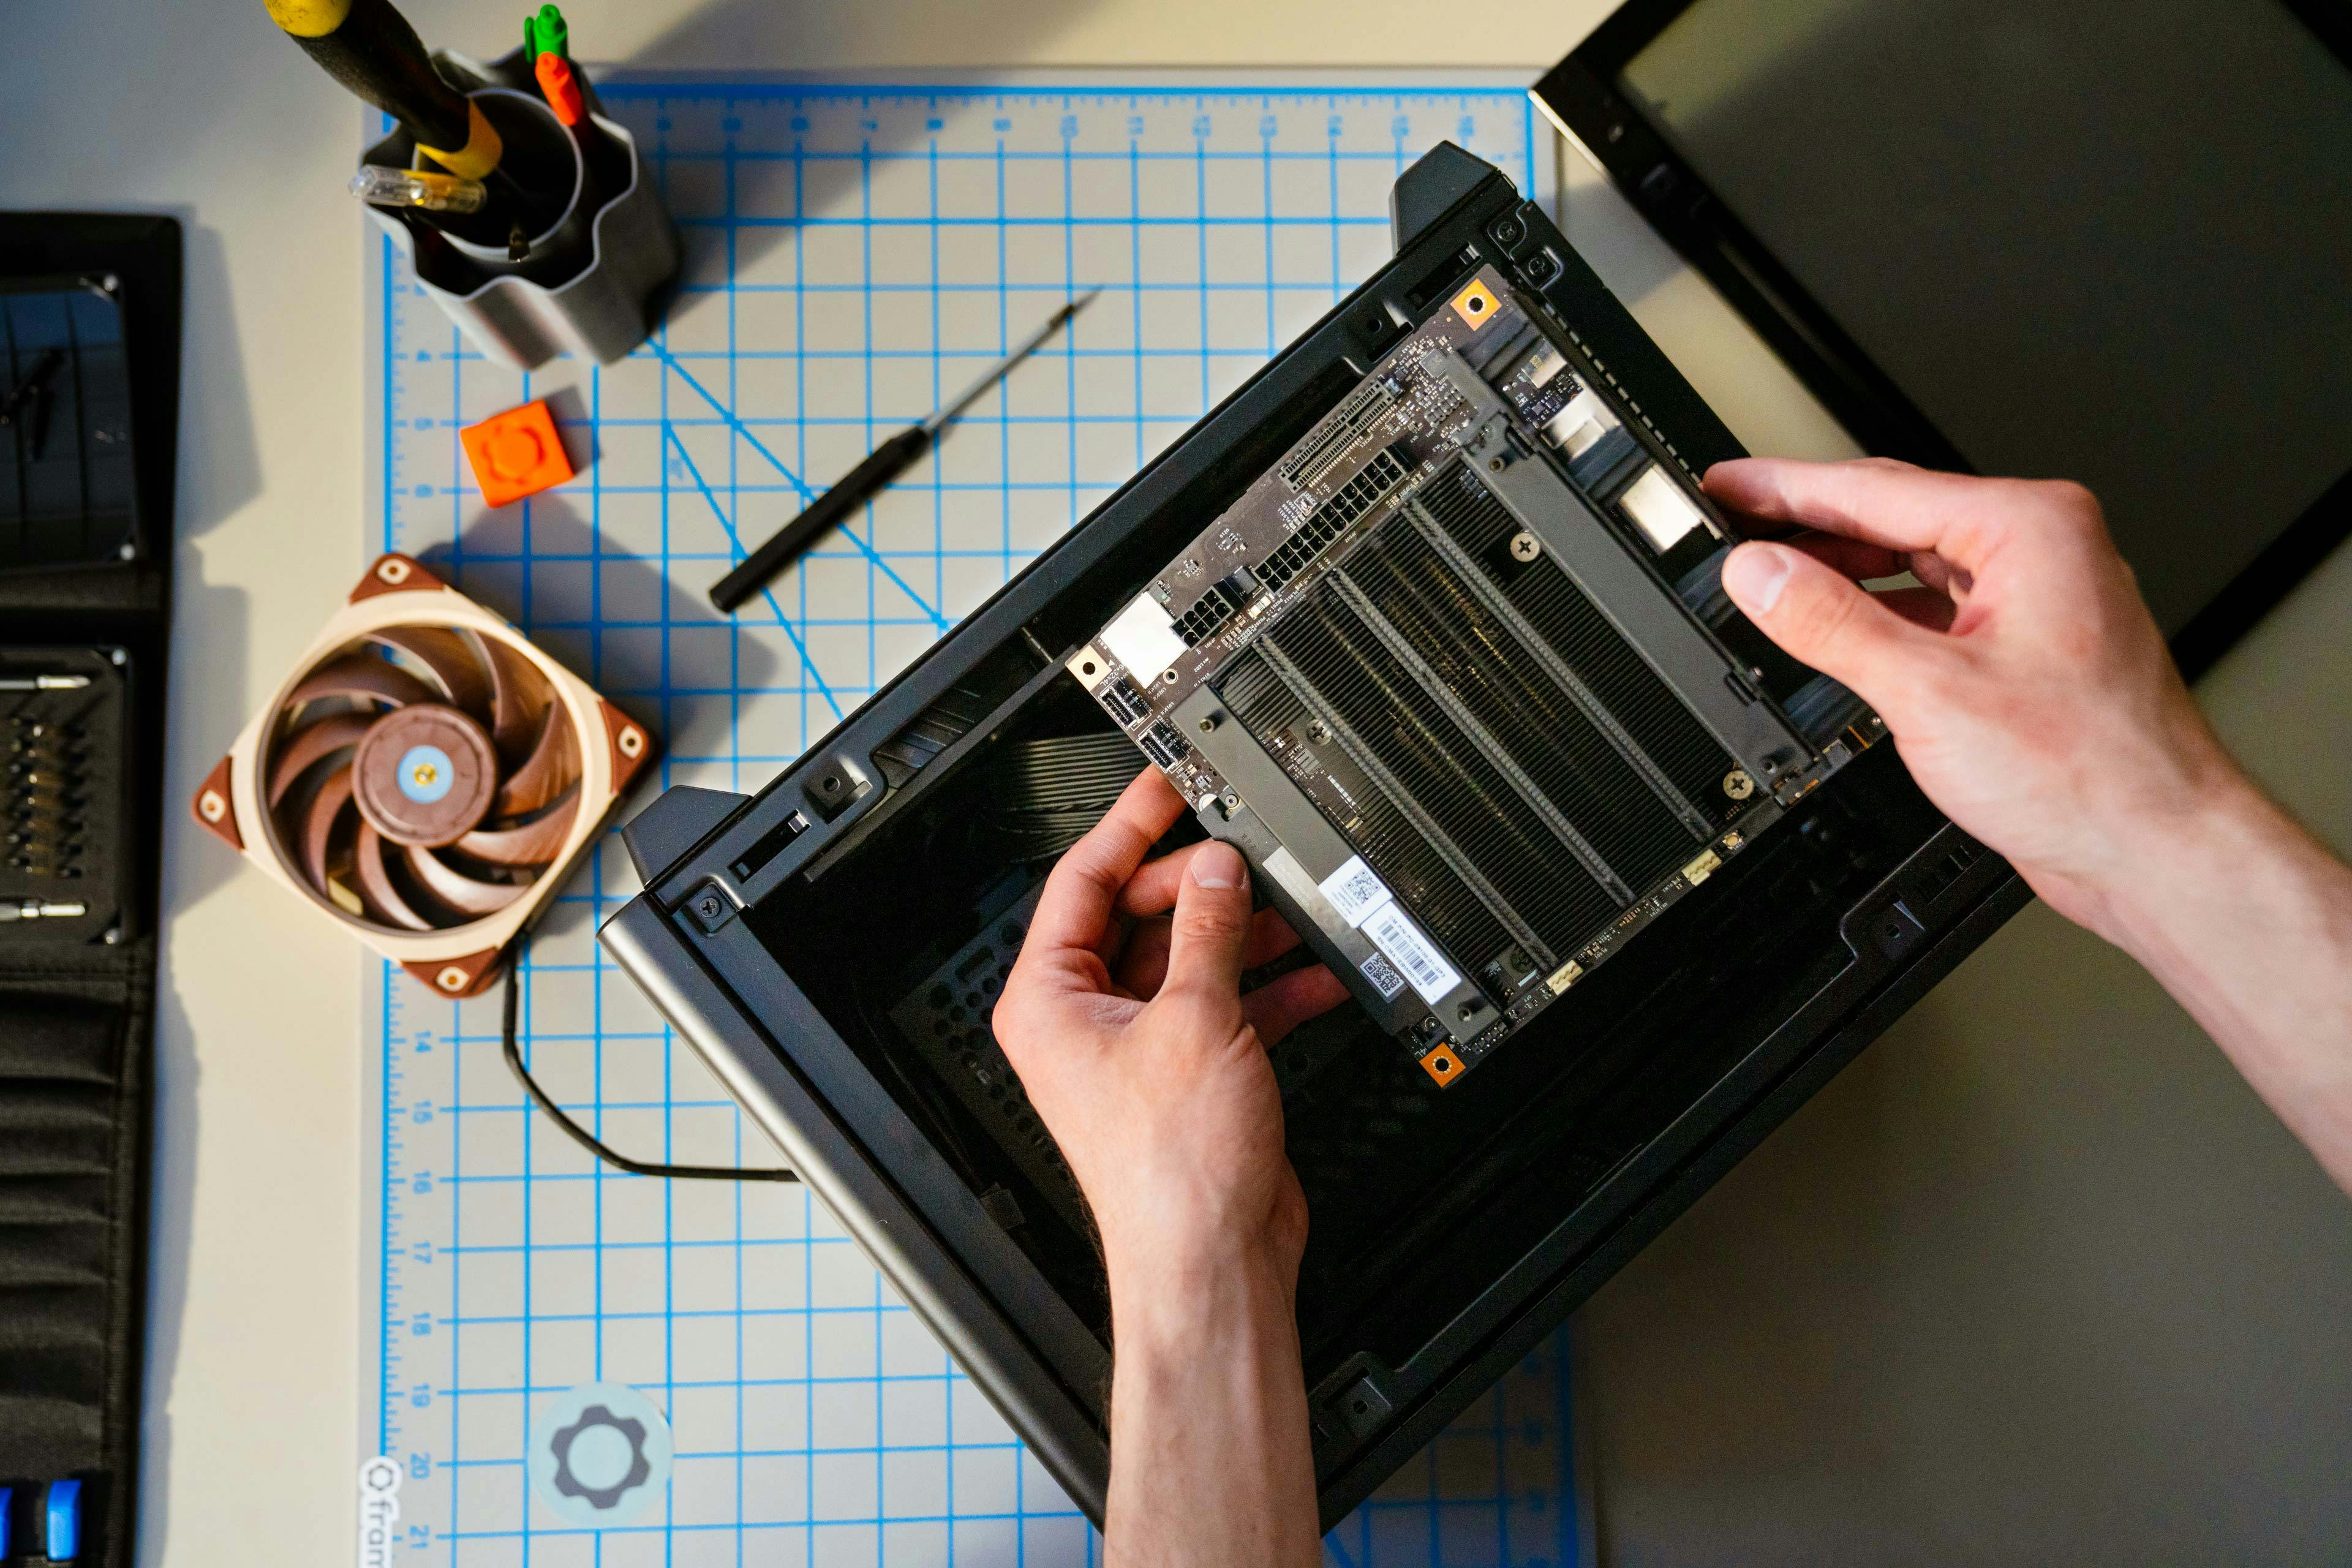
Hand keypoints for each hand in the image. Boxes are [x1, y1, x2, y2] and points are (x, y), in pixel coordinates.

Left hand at [996, 768, 1345, 1567]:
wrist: (1213, 1264)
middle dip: (1201, 885)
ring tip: (1298, 904)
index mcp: (1049, 999)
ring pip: (1192, 958)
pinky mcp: (1193, 1072)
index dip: (1128, 825)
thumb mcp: (1195, 1020)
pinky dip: (1272, 987)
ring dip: (1246, 934)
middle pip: (1142, 915)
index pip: (1082, 881)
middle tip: (1250, 854)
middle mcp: (1085, 1019)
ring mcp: (1140, 1047)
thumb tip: (1216, 868)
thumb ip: (1208, 932)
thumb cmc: (1171, 1173)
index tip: (1166, 784)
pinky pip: (1229, 1004)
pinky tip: (1321, 970)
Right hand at [1709, 457, 2351, 1195]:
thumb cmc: (2091, 771)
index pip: (1878, 489)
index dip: (1787, 489)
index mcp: (2031, 529)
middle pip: (1894, 517)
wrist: (2156, 849)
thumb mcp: (1929, 691)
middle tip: (1731, 527)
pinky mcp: (2024, 646)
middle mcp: (2041, 550)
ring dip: (1841, 573)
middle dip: (1808, 525)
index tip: (1727, 488)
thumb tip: (1760, 574)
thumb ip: (1831, 623)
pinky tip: (1835, 631)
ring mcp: (2035, 598)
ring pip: (1913, 564)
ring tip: (1767, 578)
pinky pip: (1934, 608)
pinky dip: (1878, 615)